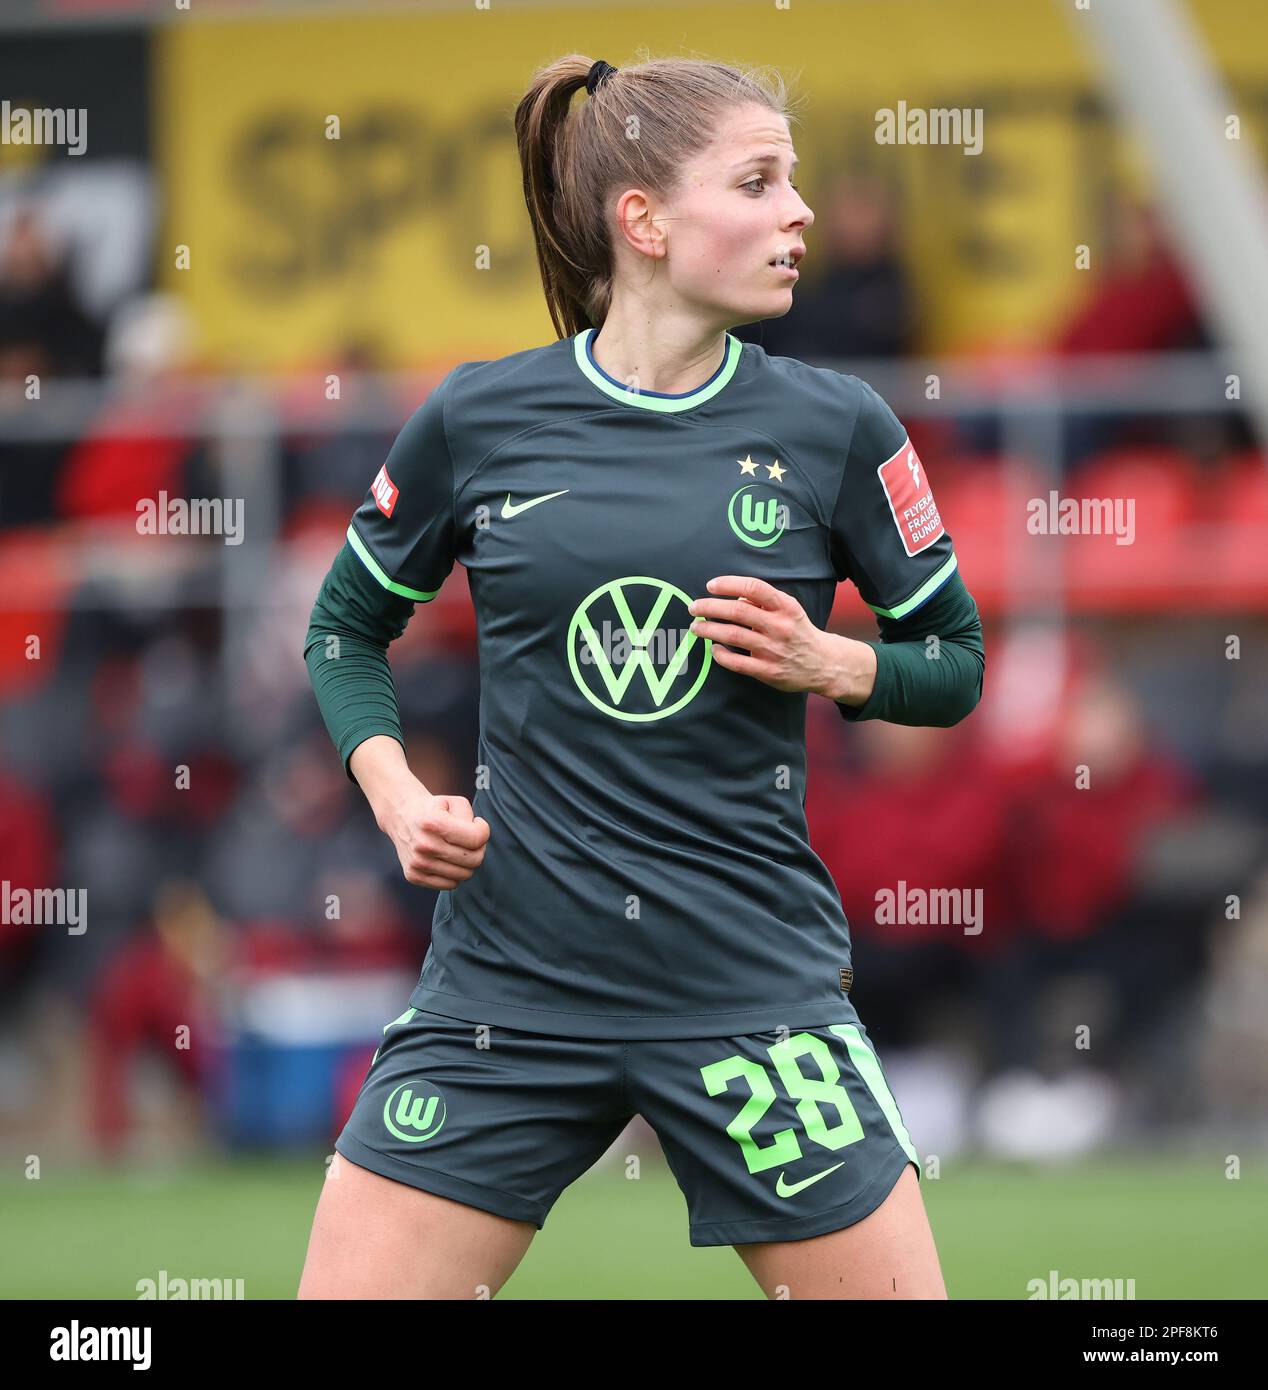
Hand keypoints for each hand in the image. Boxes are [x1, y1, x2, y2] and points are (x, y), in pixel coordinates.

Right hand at [379, 786, 489, 890]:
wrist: (401, 816)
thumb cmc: (435, 809)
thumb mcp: (455, 802)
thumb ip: (472, 819)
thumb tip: (478, 843)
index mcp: (433, 822)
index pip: (477, 838)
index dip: (483, 830)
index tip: (477, 824)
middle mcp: (423, 845)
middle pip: (474, 859)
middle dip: (479, 848)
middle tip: (469, 839)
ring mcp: (417, 863)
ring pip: (464, 875)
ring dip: (466, 862)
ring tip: (457, 848)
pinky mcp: (414, 876)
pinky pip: (450, 884)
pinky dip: (454, 873)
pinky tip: (447, 859)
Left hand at [687, 574, 876, 702]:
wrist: (823, 664)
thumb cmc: (799, 631)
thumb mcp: (789, 609)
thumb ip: (764, 601)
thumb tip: (734, 596)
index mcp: (786, 607)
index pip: (754, 588)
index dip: (729, 584)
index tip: (711, 586)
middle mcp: (780, 626)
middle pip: (738, 611)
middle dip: (710, 607)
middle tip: (694, 607)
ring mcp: (773, 650)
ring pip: (733, 635)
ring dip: (709, 629)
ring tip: (696, 626)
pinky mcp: (768, 671)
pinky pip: (736, 662)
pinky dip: (720, 654)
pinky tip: (713, 648)